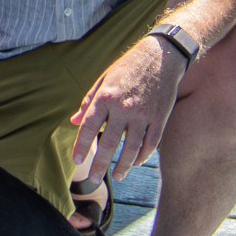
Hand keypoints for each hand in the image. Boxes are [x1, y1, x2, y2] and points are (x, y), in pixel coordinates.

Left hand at [71, 36, 183, 185]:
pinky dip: (142, 156)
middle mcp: (124, 107)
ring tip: (117, 176)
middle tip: (94, 179)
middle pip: (110, 143)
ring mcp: (143, 114)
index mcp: (106, 96)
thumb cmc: (128, 67)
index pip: (89, 126)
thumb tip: (75, 121)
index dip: (82, 145)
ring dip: (123, 165)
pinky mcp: (160, 118)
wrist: (161, 56)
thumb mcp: (104, 79)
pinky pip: (150, 143)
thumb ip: (89, 101)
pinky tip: (135, 162)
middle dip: (100, 164)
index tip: (77, 160)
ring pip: (132, 148)